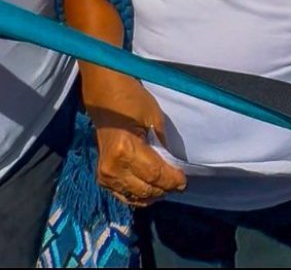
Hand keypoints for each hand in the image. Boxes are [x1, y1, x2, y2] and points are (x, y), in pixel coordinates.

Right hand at [90, 82, 185, 206]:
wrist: (105, 98)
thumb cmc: (131, 101)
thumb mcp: (153, 117)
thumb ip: (162, 144)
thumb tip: (173, 166)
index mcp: (125, 150)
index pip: (154, 174)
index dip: (171, 180)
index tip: (184, 182)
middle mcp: (112, 167)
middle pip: (145, 189)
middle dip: (165, 188)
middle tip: (179, 185)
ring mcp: (105, 175)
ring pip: (135, 196)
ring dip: (153, 194)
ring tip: (167, 187)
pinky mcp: (102, 178)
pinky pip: (124, 195)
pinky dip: (139, 196)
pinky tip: (151, 189)